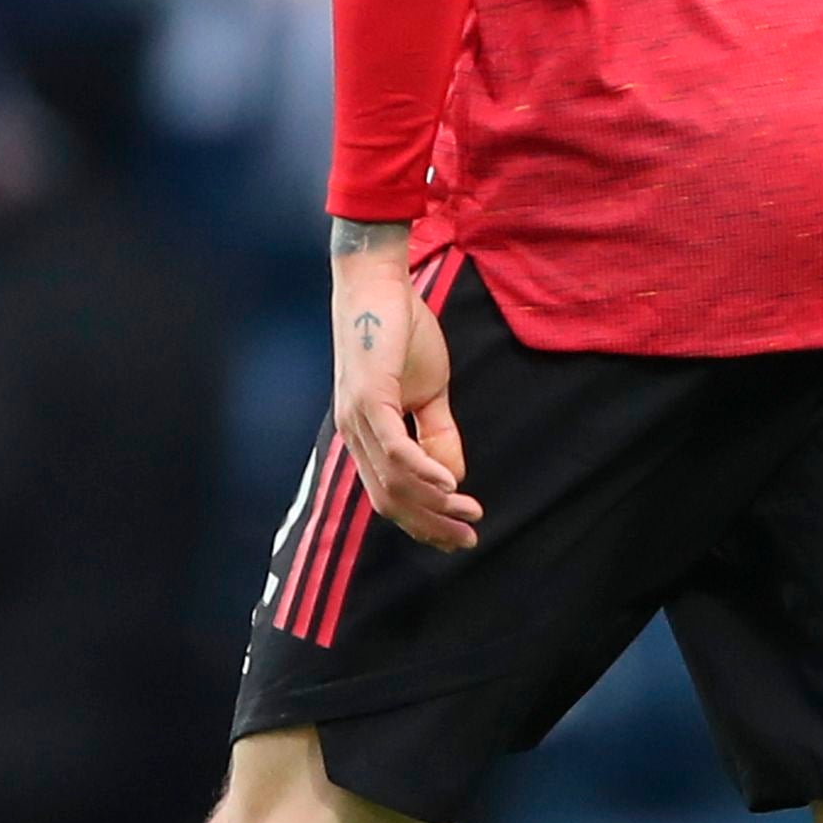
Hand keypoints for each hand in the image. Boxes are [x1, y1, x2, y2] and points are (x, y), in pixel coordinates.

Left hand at [329, 229, 477, 551]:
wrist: (378, 285)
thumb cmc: (401, 332)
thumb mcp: (429, 391)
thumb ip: (438, 434)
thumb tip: (453, 480)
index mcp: (365, 436)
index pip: (389, 497)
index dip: (423, 523)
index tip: (457, 538)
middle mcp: (354, 435)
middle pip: (390, 501)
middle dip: (432, 525)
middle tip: (468, 538)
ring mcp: (358, 419)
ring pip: (395, 481)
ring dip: (435, 503)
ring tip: (468, 511)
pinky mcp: (369, 399)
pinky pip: (395, 449)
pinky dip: (424, 472)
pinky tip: (450, 484)